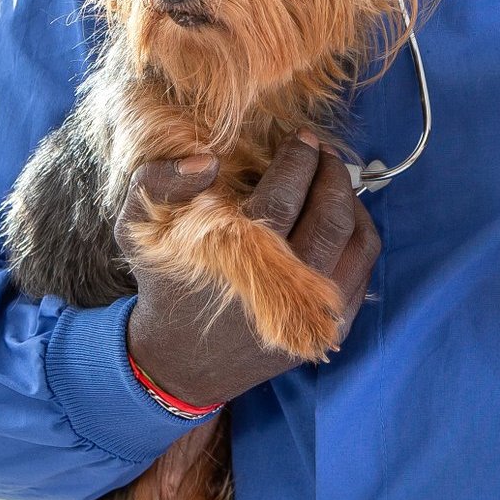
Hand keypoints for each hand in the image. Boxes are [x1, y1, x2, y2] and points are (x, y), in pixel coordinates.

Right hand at [121, 137, 379, 409]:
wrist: (180, 362)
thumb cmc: (164, 284)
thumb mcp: (135, 230)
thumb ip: (157, 183)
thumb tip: (208, 158)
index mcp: (238, 261)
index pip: (284, 197)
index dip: (298, 160)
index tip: (299, 137)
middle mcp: (285, 291)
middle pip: (330, 217)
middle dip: (331, 173)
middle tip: (322, 149)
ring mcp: (313, 315)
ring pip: (357, 243)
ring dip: (353, 202)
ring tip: (334, 178)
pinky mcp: (329, 331)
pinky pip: (364, 273)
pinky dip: (360, 236)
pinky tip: (343, 217)